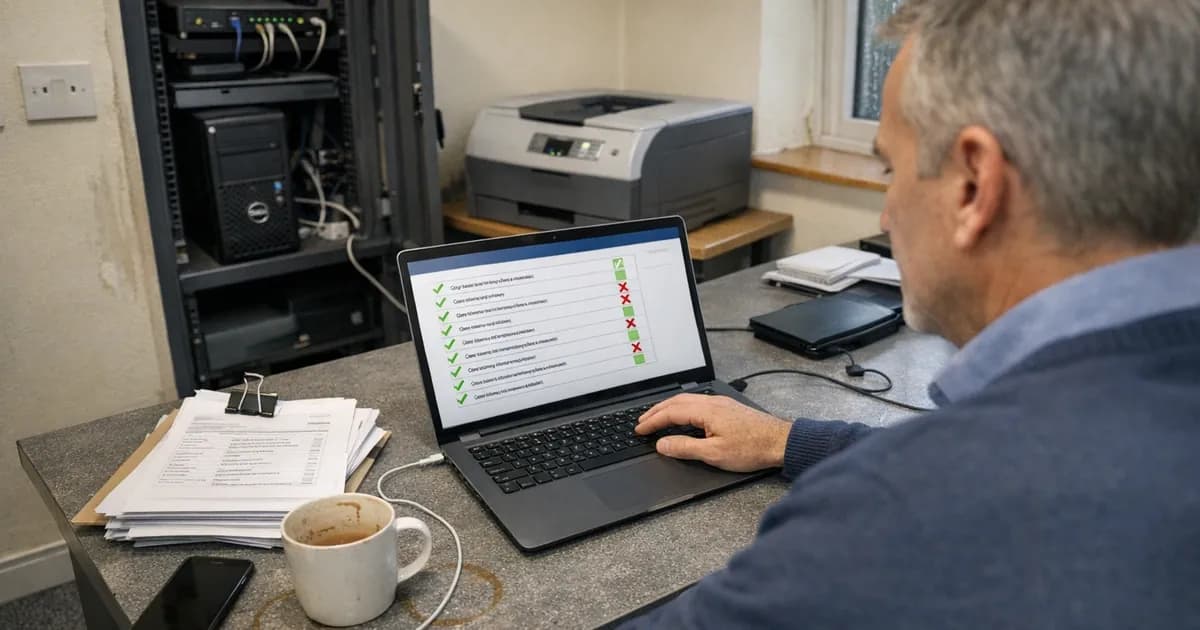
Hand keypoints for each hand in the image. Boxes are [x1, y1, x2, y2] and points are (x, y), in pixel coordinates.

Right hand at [635, 394, 791, 472]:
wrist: (780, 442)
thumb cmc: (752, 448)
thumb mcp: (714, 454)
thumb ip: (685, 448)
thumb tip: (662, 444)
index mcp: (706, 411)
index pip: (670, 413)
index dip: (652, 422)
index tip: (639, 429)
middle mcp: (712, 402)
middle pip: (676, 402)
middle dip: (656, 411)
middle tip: (641, 421)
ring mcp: (720, 403)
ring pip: (686, 400)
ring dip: (668, 408)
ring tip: (656, 417)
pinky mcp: (728, 408)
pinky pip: (697, 402)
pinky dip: (681, 408)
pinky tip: (682, 416)